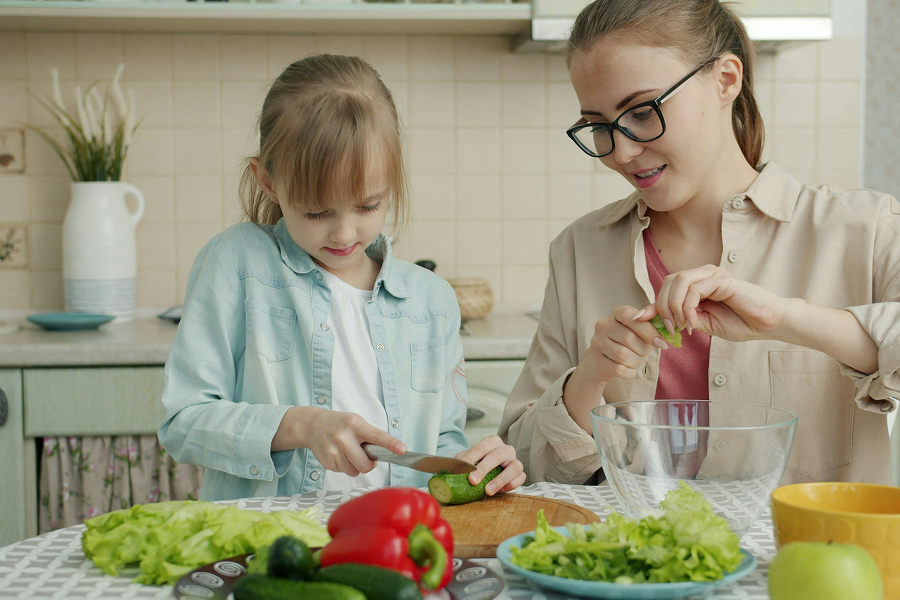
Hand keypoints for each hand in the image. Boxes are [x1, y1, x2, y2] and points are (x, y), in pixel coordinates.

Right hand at [275, 406, 404, 476]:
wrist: (312, 425)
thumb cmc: (339, 423)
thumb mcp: (355, 422)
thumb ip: (370, 435)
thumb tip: (387, 452)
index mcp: (354, 424)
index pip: (376, 436)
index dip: (390, 444)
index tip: (402, 450)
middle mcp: (343, 437)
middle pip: (365, 465)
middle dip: (369, 464)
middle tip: (366, 456)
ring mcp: (333, 450)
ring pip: (354, 471)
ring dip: (355, 466)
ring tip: (348, 452)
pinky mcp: (326, 461)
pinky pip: (344, 472)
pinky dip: (344, 466)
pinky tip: (338, 454)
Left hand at [455, 435, 524, 494]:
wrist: (490, 471)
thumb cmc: (479, 463)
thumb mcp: (468, 459)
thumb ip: (460, 462)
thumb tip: (449, 470)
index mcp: (492, 442)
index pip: (481, 447)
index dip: (472, 458)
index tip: (463, 468)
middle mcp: (505, 449)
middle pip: (496, 456)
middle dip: (483, 469)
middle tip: (472, 481)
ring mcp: (515, 460)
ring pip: (514, 467)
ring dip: (500, 480)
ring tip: (488, 491)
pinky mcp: (521, 473)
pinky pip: (520, 478)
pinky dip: (511, 485)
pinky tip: (500, 490)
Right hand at [578, 305, 668, 384]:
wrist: (600, 360)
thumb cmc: (625, 341)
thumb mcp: (637, 328)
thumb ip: (652, 323)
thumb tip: (667, 328)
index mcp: (616, 313)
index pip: (631, 317)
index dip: (648, 330)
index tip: (661, 342)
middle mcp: (603, 325)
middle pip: (629, 338)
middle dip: (643, 349)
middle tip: (644, 352)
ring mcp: (597, 343)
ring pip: (623, 355)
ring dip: (636, 361)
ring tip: (635, 360)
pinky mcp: (597, 361)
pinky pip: (619, 370)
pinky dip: (630, 372)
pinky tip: (628, 369)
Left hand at [641, 265, 788, 341]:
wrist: (767, 324)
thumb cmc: (740, 323)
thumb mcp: (702, 323)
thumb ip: (682, 317)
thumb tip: (656, 318)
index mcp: (697, 283)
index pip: (667, 287)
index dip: (652, 303)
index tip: (639, 319)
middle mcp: (703, 275)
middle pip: (668, 282)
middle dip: (662, 306)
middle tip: (669, 328)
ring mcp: (713, 274)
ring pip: (678, 282)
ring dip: (673, 307)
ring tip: (680, 326)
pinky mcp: (722, 280)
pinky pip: (695, 289)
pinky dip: (687, 308)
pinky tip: (692, 323)